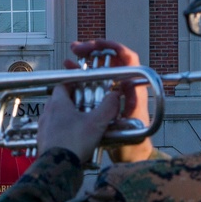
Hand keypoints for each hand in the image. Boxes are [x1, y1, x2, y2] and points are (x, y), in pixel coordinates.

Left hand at [37, 84, 119, 164]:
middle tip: (83, 106)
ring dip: (64, 118)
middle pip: (57, 101)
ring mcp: (42, 129)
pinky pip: (52, 132)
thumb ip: (108, 107)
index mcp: (57, 104)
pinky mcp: (42, 142)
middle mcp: (47, 114)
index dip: (72, 84)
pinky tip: (71, 139)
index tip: (81, 87)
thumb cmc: (75, 141)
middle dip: (70, 102)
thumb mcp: (97, 123)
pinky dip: (61, 132)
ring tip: (79, 124)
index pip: (61, 86)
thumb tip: (115, 95)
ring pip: (54, 117)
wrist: (58, 166)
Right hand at [70, 39, 154, 163]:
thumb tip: (123, 86)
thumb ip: (129, 105)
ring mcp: (113, 92)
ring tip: (70, 58)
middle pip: (110, 59)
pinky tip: (68, 73)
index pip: (127, 58)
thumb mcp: (130, 123)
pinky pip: (92, 83)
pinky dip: (80, 76)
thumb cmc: (133, 143)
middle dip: (93, 50)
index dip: (113, 47)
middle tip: (77, 48)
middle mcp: (123, 86)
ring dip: (84, 62)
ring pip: (99, 70)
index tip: (97, 44)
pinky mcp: (103, 100)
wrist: (130, 157)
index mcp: (133, 88)